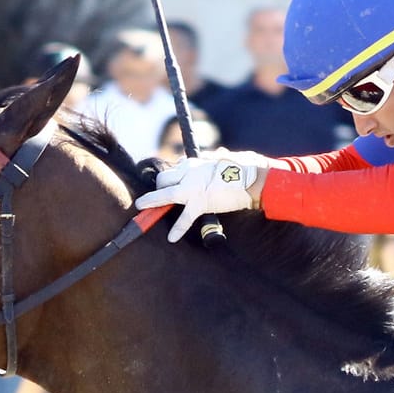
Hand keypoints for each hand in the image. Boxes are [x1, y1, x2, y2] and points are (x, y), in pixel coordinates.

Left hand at [133, 150, 273, 241]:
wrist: (252, 178)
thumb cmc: (244, 167)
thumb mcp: (226, 158)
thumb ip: (218, 158)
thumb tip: (220, 153)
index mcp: (196, 162)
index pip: (176, 168)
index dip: (172, 177)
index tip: (171, 182)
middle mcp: (190, 172)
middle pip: (164, 178)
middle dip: (160, 187)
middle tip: (159, 197)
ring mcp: (193, 188)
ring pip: (165, 194)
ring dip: (151, 201)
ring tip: (141, 207)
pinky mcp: (201, 202)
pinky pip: (185, 218)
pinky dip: (178, 229)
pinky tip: (171, 238)